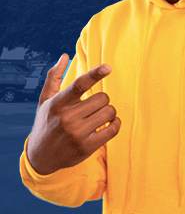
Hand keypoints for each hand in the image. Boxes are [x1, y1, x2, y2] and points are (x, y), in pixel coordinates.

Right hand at [26, 54, 120, 174]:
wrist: (40, 157)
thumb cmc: (46, 123)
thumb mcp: (45, 101)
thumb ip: (54, 77)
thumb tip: (64, 56)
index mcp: (57, 104)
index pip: (78, 85)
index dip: (94, 74)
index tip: (107, 67)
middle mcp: (67, 118)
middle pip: (102, 98)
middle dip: (102, 100)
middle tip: (94, 106)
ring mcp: (77, 133)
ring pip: (110, 112)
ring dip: (109, 112)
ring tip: (99, 116)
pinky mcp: (87, 146)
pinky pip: (113, 128)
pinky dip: (116, 124)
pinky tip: (109, 124)